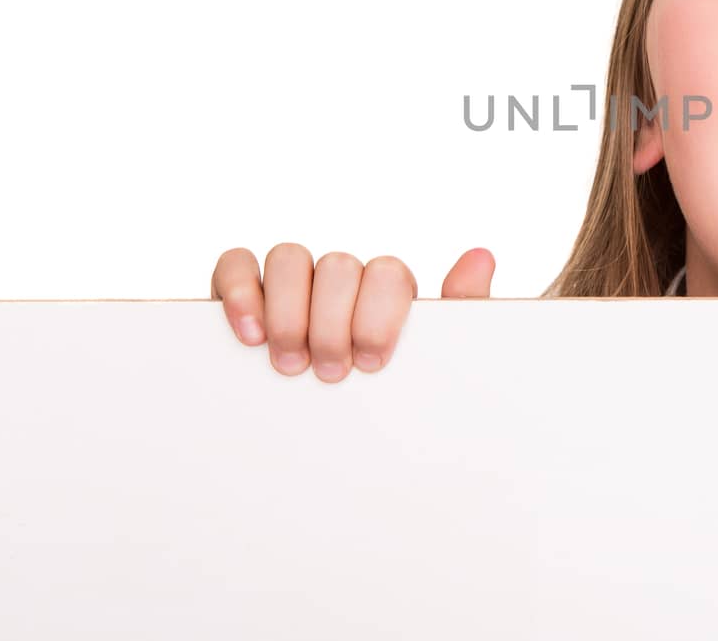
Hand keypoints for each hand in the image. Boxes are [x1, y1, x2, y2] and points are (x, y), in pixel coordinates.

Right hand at [210, 243, 495, 380]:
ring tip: (289, 364)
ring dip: (289, 312)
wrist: (336, 463)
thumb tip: (481, 255)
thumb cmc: (389, 407)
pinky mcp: (242, 294)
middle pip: (338, 265)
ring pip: (289, 258)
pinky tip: (249, 335)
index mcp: (388, 294)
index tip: (371, 363)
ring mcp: (290, 284)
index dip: (377, 313)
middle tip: (331, 374)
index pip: (387, 272)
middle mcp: (340, 282)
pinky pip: (235, 264)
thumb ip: (460, 316)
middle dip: (332, 323)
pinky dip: (241, 291)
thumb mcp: (428, 371)